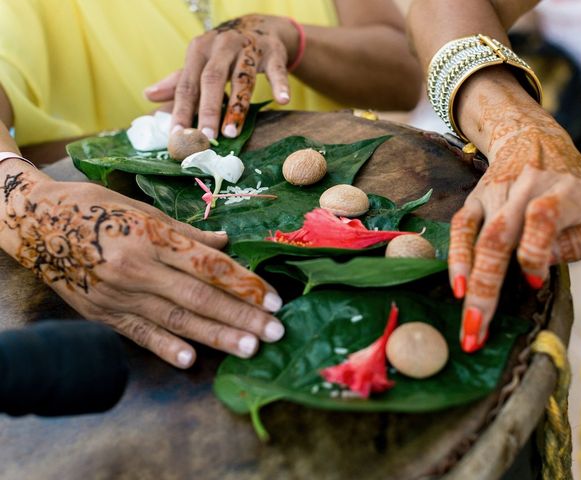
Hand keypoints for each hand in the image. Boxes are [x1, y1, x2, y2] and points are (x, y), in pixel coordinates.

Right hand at [0, 169, 283, 367]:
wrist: (34, 222)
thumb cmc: (93, 208)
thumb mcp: (143, 209)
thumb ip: (187, 232)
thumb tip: (227, 244)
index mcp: (152, 237)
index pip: (210, 266)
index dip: (245, 284)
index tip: (274, 300)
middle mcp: (138, 269)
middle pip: (200, 297)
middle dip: (241, 317)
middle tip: (275, 333)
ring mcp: (119, 295)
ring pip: (176, 320)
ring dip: (215, 336)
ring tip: (249, 349)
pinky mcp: (102, 314)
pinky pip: (137, 334)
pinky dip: (164, 347)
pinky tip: (189, 361)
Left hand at [145, 15, 297, 139]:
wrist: (256, 27)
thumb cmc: (222, 53)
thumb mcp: (199, 63)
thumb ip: (177, 81)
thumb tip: (148, 96)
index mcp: (199, 51)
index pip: (188, 85)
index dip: (182, 110)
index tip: (178, 135)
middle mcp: (222, 46)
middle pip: (213, 79)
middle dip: (208, 110)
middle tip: (206, 137)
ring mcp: (249, 48)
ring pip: (243, 78)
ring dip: (238, 106)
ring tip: (232, 131)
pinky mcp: (273, 52)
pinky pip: (277, 70)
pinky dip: (280, 85)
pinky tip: (282, 100)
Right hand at [449, 91, 580, 351]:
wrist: (532, 140)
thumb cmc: (569, 187)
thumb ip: (574, 243)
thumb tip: (535, 272)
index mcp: (565, 190)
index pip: (542, 217)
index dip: (535, 254)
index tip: (532, 284)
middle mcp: (525, 189)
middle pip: (500, 238)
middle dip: (487, 290)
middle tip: (477, 332)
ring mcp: (494, 194)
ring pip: (477, 239)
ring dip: (469, 285)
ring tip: (467, 326)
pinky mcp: (474, 200)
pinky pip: (459, 229)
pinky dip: (455, 260)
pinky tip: (456, 289)